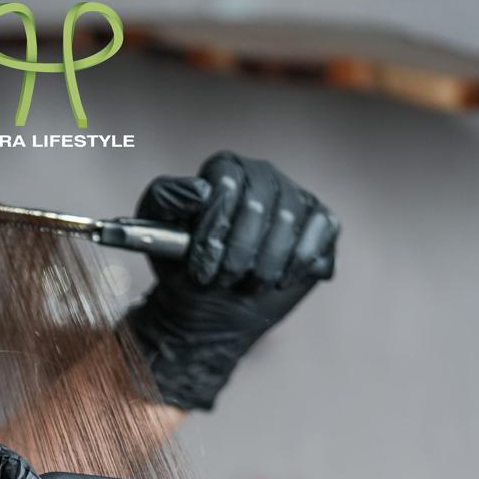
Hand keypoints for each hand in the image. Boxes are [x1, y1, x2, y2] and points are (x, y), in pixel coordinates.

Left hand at [126, 151, 339, 409]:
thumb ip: (164, 200)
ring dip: (264, 265)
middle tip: (222, 280)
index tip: (201, 266)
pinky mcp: (321, 223)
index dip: (215, 226)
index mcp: (225, 171)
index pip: (227, 183)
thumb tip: (200, 190)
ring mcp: (295, 198)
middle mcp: (263, 177)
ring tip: (246, 285)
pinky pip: (322, 231)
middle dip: (238, 252)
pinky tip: (278, 280)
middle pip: (260, 203)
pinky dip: (299, 261)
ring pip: (289, 221)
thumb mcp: (156, 233)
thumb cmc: (182, 267)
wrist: (208, 307)